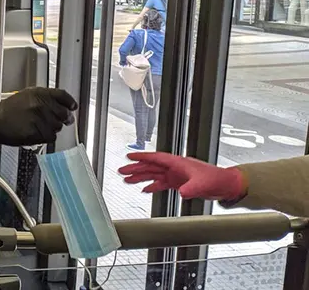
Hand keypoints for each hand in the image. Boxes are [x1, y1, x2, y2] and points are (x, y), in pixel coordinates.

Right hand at [0, 87, 76, 146]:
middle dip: (65, 117)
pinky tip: (39, 132)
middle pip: (63, 113)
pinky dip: (48, 136)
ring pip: (58, 126)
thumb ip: (45, 98)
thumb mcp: (27, 95)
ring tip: (43, 125)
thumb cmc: (9, 109)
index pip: (62, 96)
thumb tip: (63, 105)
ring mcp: (38, 119)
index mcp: (38, 93)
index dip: (70, 102)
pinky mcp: (36, 133)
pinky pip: (51, 137)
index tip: (72, 107)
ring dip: (54, 127)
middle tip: (64, 120)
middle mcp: (40, 105)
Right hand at [118, 152, 246, 200]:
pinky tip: (144, 189)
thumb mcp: (202, 184)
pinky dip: (152, 186)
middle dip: (136, 168)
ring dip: (141, 177)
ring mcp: (176, 175)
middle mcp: (175, 168)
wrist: (227, 185)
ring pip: (154, 175)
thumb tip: (181, 192)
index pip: (156, 158)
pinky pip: (161, 184)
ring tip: (127, 180)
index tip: (129, 156)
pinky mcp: (179, 183)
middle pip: (151, 167)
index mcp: (178, 163)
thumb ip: (190, 188)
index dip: (142, 157)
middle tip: (122, 171)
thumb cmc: (217, 179)